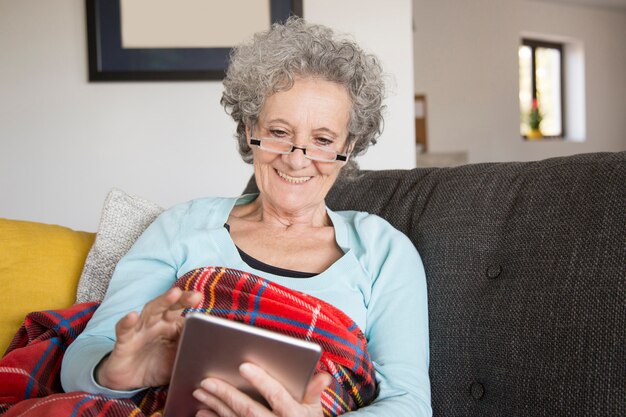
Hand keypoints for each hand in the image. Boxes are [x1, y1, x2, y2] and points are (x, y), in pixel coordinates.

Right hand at [96, 287, 201, 390]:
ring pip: (150, 312)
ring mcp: (139, 330)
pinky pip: (124, 330)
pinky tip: (132, 316)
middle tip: (194, 295)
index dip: (189, 302)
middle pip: (168, 307)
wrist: (128, 381)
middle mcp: (155, 323)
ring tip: (174, 294)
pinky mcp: (124, 341)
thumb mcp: (177, 360)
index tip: (199, 297)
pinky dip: (127, 322)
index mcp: (169, 325)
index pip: (180, 310)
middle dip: (180, 299)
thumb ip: (192, 352)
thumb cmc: (155, 366)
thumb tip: (212, 351)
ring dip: (161, 302)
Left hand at [192, 363, 331, 416]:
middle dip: (227, 394)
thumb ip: (314, 391)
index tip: (243, 366)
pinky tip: (202, 412)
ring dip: (215, 406)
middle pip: (249, 411)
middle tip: (208, 380)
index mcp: (294, 415)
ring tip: (200, 391)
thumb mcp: (314, 410)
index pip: (277, 396)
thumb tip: (323, 376)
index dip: (261, 381)